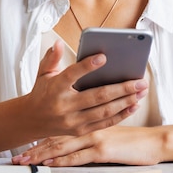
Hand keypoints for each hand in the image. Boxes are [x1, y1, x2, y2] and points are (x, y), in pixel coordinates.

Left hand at [12, 126, 162, 165]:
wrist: (153, 141)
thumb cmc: (134, 140)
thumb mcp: (111, 131)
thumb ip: (94, 131)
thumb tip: (79, 139)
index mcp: (89, 122)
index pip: (62, 131)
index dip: (42, 137)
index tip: (27, 145)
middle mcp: (89, 127)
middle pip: (56, 138)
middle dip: (36, 148)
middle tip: (19, 157)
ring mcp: (95, 138)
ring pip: (63, 146)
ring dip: (43, 154)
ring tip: (27, 161)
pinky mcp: (102, 150)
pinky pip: (78, 156)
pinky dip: (63, 160)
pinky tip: (52, 163)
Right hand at [23, 40, 148, 139]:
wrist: (31, 120)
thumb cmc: (42, 92)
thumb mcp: (42, 73)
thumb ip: (52, 58)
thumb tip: (58, 43)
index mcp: (56, 87)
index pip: (72, 74)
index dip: (87, 66)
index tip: (104, 56)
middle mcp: (65, 105)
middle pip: (97, 96)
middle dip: (122, 88)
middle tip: (140, 80)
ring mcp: (73, 120)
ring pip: (105, 111)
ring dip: (126, 101)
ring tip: (141, 91)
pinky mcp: (80, 130)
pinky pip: (104, 123)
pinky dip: (121, 114)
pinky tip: (134, 105)